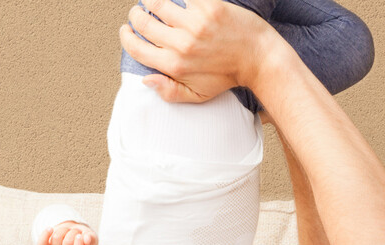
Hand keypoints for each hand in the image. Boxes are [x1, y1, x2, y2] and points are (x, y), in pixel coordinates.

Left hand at [35, 221, 97, 244]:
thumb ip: (92, 239)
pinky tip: (50, 229)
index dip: (79, 244)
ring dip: (63, 230)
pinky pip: (41, 244)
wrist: (72, 234)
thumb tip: (87, 239)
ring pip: (56, 239)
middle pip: (68, 242)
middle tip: (75, 232)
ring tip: (67, 232)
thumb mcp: (91, 237)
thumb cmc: (83, 237)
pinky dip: (45, 235)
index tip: (80, 235)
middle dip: (73, 232)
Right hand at [119, 0, 278, 103]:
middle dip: (136, 15)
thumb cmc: (227, 76)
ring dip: (151, 0)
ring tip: (153, 2)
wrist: (257, 58)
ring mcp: (195, 23)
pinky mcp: (209, 6)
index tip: (127, 30)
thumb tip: (145, 79)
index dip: (126, 37)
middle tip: (140, 13)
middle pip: (143, 22)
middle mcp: (182, 44)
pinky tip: (175, 0)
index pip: (137, 48)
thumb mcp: (198, 95)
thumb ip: (169, 91)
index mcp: (175, 66)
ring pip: (157, 3)